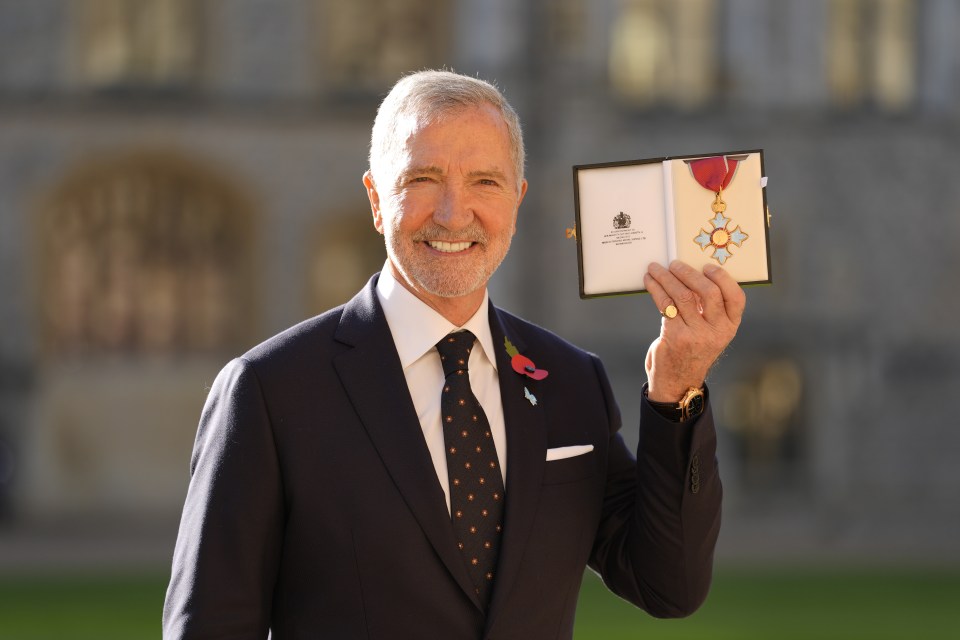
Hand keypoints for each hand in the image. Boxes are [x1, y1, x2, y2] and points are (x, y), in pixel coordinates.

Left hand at [642, 261, 744, 402]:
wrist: (678, 380)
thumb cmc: (693, 348)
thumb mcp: (710, 331)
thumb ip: (708, 309)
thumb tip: (692, 273)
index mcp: (730, 326)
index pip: (736, 297)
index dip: (723, 278)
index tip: (707, 267)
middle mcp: (717, 331)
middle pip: (708, 292)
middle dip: (688, 273)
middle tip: (674, 264)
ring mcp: (696, 335)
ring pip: (683, 296)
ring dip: (666, 278)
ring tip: (655, 268)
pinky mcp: (675, 336)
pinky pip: (665, 305)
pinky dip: (656, 289)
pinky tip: (650, 282)